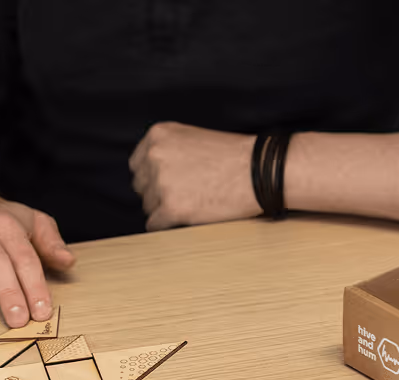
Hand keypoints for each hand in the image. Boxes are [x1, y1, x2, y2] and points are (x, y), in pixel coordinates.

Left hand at [129, 122, 261, 230]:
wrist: (260, 171)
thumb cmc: (234, 156)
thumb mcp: (192, 139)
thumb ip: (167, 151)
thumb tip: (147, 174)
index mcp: (158, 135)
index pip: (137, 165)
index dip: (153, 177)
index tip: (170, 182)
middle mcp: (155, 156)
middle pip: (140, 187)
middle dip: (157, 193)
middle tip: (184, 194)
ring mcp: (162, 182)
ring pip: (147, 206)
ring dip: (165, 209)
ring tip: (193, 201)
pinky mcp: (171, 207)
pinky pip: (154, 224)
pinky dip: (167, 225)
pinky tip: (187, 217)